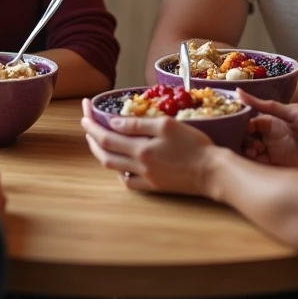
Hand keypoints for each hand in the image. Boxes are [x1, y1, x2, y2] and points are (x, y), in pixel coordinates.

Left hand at [80, 98, 213, 195]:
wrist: (213, 172)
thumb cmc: (194, 144)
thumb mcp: (167, 125)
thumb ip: (138, 124)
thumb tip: (113, 123)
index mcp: (141, 149)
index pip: (106, 136)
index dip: (92, 123)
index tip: (84, 111)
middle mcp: (139, 165)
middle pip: (104, 153)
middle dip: (91, 137)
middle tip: (86, 122)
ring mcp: (145, 178)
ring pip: (113, 167)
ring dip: (101, 152)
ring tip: (97, 139)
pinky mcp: (154, 187)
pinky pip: (128, 182)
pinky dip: (119, 171)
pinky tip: (120, 163)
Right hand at [240, 91, 297, 168]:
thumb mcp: (293, 111)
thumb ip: (267, 105)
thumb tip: (239, 92)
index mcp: (274, 120)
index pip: (250, 120)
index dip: (242, 122)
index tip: (240, 123)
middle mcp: (272, 136)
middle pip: (248, 137)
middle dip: (243, 138)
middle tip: (250, 140)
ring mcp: (275, 152)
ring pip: (251, 151)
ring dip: (247, 150)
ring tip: (254, 150)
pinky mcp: (280, 167)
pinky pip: (261, 166)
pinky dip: (253, 163)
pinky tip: (254, 159)